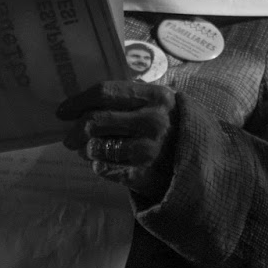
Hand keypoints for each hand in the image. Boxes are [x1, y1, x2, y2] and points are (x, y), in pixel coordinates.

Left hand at [56, 80, 178, 198]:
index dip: (78, 101)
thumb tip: (82, 102)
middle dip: (75, 130)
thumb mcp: (161, 105)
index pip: (104, 93)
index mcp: (155, 97)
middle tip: (69, 138)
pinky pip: (103, 168)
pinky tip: (104, 163)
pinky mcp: (143, 174)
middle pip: (94, 120)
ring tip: (90, 150)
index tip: (63, 111)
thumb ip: (129, 97)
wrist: (204, 165)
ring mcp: (149, 149)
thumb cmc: (174, 129)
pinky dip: (97, 165)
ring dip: (85, 150)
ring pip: (95, 147)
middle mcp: (153, 121)